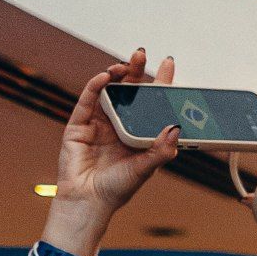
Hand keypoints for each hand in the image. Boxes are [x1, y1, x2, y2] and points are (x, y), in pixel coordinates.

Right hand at [43, 51, 185, 247]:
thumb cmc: (117, 189)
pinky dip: (96, 86)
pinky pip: (88, 100)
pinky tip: (106, 77)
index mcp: (137, 133)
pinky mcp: (79, 124)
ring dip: (117, 74)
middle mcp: (119, 124)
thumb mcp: (145, 168)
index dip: (158, 83)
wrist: (88, 202)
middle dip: (136, 70)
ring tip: (126, 64)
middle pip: (129, 91)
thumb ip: (161, 149)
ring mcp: (98, 122)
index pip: (151, 103)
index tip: (168, 63)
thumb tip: (177, 128)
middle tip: (143, 54)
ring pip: (109, 90)